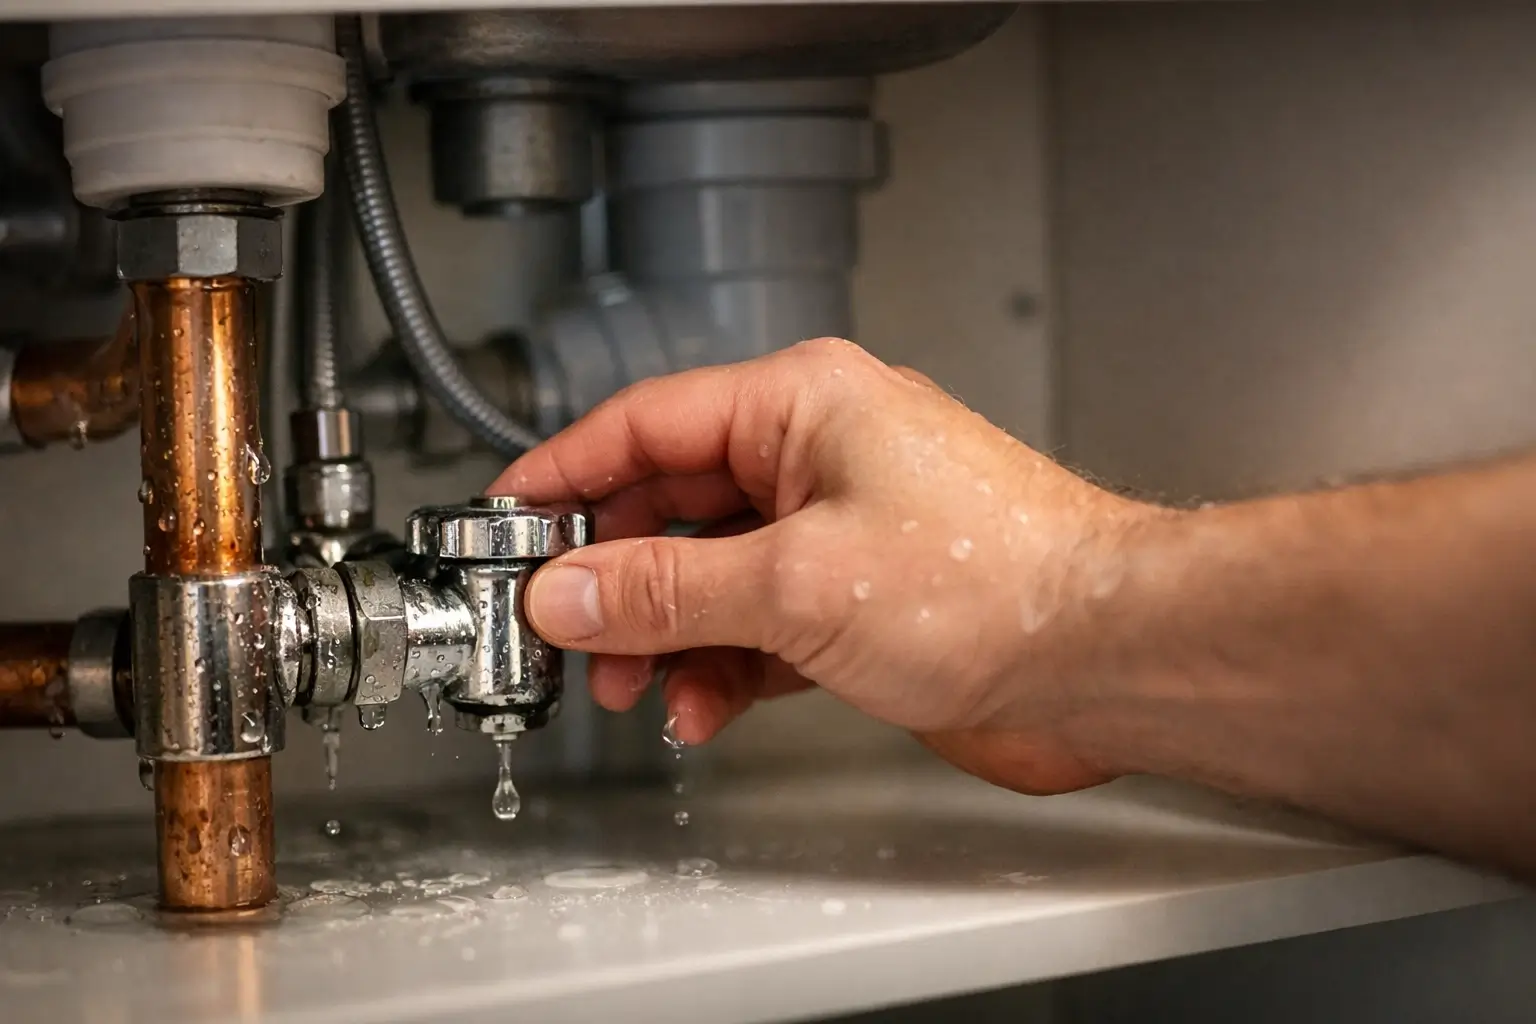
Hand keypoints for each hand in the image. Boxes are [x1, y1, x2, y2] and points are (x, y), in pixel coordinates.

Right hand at [490, 339, 1156, 794]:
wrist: (1106, 657)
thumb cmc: (997, 581)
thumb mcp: (795, 582)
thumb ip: (667, 589)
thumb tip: (569, 589)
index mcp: (801, 405)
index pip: (644, 424)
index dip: (563, 475)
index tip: (503, 520)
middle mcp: (817, 456)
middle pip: (670, 505)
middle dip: (612, 576)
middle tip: (562, 632)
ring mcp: (839, 530)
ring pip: (711, 574)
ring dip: (665, 634)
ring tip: (632, 687)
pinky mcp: (860, 599)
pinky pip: (758, 625)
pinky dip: (723, 667)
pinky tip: (703, 707)